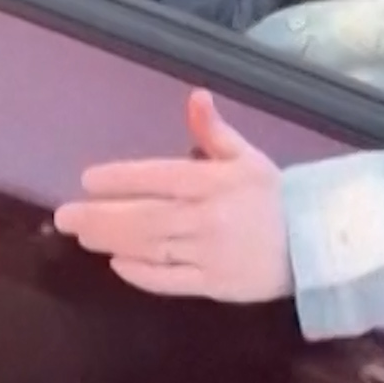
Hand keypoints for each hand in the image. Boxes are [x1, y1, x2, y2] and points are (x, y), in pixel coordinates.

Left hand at [56, 90, 293, 302]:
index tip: (88, 180)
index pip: (159, 177)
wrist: (319, 243)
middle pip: (145, 216)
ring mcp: (209, 254)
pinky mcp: (215, 285)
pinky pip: (171, 280)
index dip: (122, 178)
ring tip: (83, 236)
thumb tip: (196, 97)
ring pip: (152, 247)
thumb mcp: (248, 157)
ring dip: (113, 240)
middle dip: (101, 216)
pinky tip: (118, 264)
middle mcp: (207, 217)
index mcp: (214, 182)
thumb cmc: (275, 196)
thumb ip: (215, 131)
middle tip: (65, 216)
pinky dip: (142, 274)